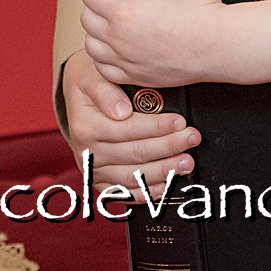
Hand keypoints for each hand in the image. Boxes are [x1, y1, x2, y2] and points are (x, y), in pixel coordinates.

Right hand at [60, 48, 199, 191]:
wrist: (79, 98)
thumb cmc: (91, 84)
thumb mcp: (93, 77)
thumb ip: (105, 91)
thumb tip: (121, 111)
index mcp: (86, 127)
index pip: (129, 130)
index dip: (157, 127)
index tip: (180, 121)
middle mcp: (87, 152)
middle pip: (135, 154)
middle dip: (168, 147)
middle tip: (191, 138)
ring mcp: (94, 170)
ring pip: (134, 176)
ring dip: (164, 171)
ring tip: (186, 161)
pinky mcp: (101, 182)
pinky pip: (126, 193)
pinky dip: (148, 192)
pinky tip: (166, 185)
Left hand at [81, 0, 229, 87]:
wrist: (224, 47)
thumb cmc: (202, 11)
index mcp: (123, 11)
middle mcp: (119, 39)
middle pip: (87, 18)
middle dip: (98, 6)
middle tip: (119, 1)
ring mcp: (126, 60)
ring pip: (91, 45)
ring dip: (99, 33)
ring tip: (118, 22)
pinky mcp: (136, 77)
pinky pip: (105, 70)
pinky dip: (107, 59)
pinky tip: (122, 47)